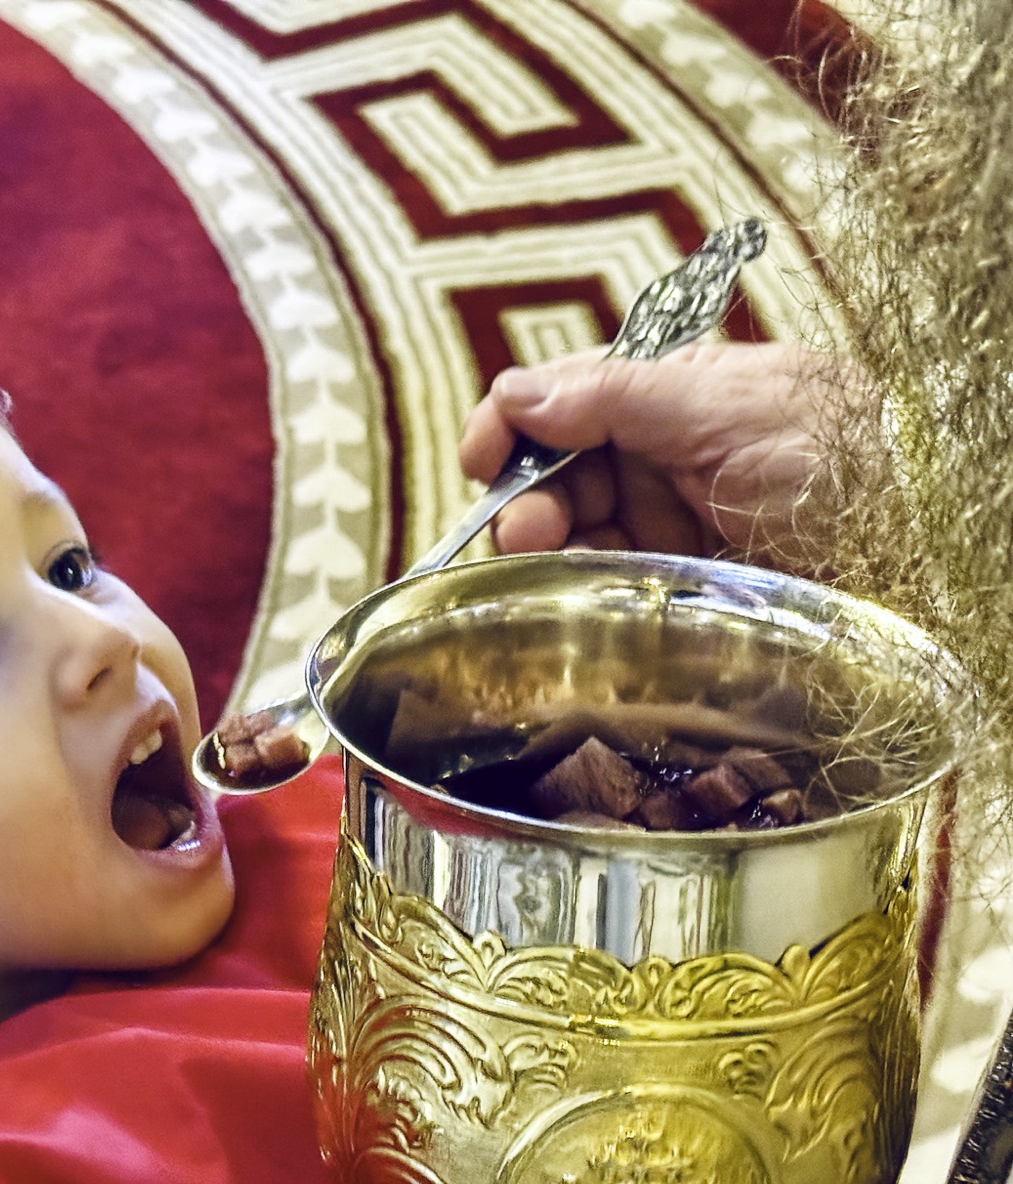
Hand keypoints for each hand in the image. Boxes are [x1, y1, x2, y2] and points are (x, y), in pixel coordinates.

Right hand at [462, 341, 832, 571]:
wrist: (907, 564)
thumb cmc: (838, 469)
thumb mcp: (726, 409)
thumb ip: (616, 395)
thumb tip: (516, 392)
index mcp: (684, 389)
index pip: (575, 391)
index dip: (519, 417)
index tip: (484, 454)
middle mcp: (668, 451)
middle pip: (559, 462)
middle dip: (526, 490)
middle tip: (519, 529)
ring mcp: (668, 519)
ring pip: (569, 522)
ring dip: (541, 540)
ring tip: (535, 558)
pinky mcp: (672, 582)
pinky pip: (597, 575)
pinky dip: (569, 580)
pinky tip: (563, 586)